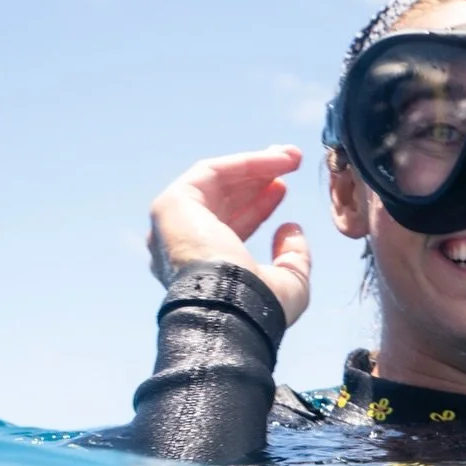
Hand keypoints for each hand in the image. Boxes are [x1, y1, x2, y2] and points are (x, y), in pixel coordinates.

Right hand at [147, 145, 312, 327]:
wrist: (230, 309)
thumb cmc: (259, 309)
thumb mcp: (290, 284)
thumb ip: (293, 257)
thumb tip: (291, 228)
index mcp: (205, 268)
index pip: (231, 227)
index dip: (258, 205)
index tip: (283, 188)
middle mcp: (183, 245)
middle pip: (222, 199)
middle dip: (257, 178)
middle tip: (290, 160)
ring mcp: (173, 224)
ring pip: (217, 182)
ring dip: (256, 166)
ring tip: (292, 156)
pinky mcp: (172, 204)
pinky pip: (211, 172)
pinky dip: (246, 163)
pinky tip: (277, 160)